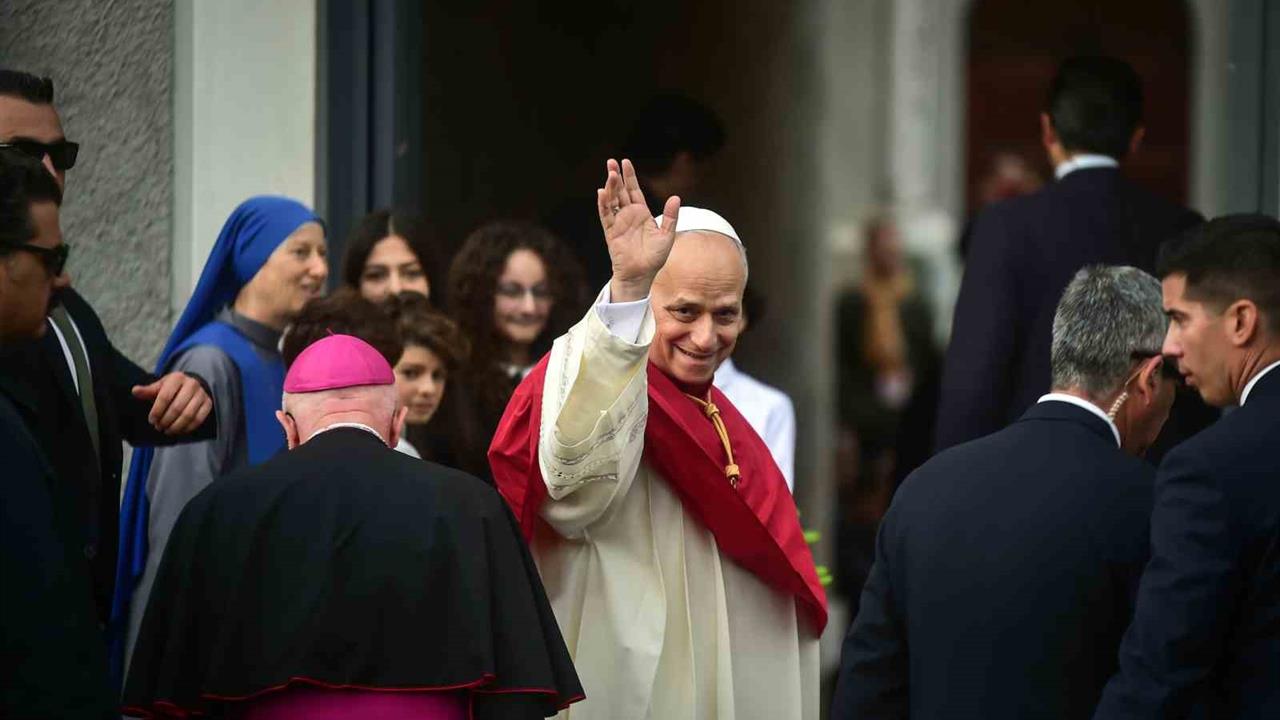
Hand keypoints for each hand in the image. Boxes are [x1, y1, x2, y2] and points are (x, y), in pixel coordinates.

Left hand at [132, 372, 212, 435]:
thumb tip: (135, 391)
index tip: (152, 420)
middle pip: (177, 408)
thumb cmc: (172, 387)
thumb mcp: (160, 386)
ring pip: (188, 415)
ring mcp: (202, 394)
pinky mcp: (208, 403)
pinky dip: (188, 428)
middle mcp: (192, 384)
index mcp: (177, 378)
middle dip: (166, 420)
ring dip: (176, 426)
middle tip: (159, 427)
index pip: (165, 397)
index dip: (157, 411)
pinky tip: (179, 431)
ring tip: (167, 431)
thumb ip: (148, 390)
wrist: (192, 385)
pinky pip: (199, 419)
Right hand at [597, 158, 680, 301]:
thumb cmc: (654, 257)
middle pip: (620, 192)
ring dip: (610, 187)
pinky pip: (606, 216)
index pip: (634, 190)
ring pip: (612, 201)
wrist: (642, 275)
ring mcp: (619, 223)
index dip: (629, 177)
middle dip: (616, 177)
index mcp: (641, 213)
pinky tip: (602, 192)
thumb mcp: (667, 235)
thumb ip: (670, 217)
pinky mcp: (611, 232)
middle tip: (611, 161)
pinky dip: (604, 204)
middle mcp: (628, 215)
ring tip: (610, 173)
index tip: (625, 162)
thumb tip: (676, 197)